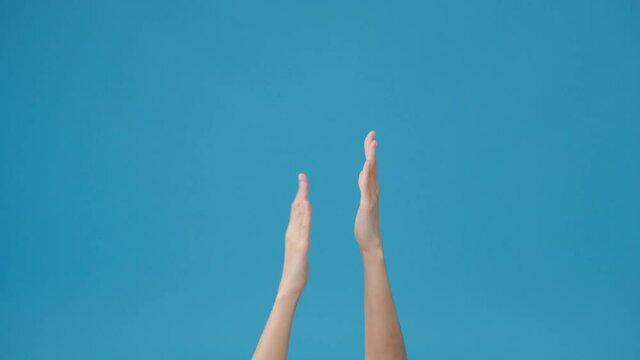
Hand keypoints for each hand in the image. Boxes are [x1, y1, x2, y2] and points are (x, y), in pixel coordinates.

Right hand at [278, 173, 310, 295]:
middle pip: (296, 207)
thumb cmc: (296, 268)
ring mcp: (295, 238)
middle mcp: (292, 232)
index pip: (296, 209)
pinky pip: (304, 228)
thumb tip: (303, 227)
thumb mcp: (299, 247)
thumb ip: (299, 236)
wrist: (291, 284)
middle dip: (300, 191)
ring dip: (301, 199)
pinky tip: (307, 205)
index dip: (299, 193)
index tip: (302, 179)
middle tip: (303, 175)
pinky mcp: (301, 246)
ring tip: (304, 185)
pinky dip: (305, 215)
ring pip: (298, 215)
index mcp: (292, 232)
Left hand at [355, 131, 381, 252]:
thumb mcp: (364, 200)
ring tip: (372, 145)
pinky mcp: (367, 205)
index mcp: (371, 188)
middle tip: (372, 134)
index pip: (370, 165)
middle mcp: (374, 190)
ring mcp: (372, 197)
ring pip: (371, 174)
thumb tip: (364, 173)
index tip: (370, 136)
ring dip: (371, 159)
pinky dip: (366, 177)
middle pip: (373, 166)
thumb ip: (365, 186)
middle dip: (372, 149)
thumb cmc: (366, 222)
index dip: (370, 150)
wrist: (370, 241)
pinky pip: (366, 188)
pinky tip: (366, 167)